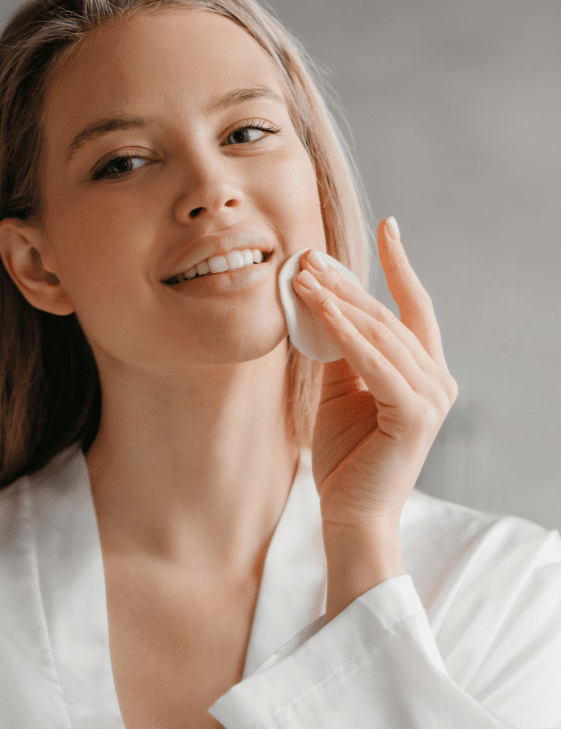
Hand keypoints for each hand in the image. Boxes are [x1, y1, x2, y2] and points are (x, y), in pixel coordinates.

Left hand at [292, 217, 458, 535]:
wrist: (350, 511)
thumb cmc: (346, 452)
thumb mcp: (339, 388)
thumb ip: (339, 347)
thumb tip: (319, 300)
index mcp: (422, 371)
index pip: (413, 307)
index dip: (400, 265)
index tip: (388, 225)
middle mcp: (436, 379)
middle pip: (389, 315)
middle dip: (348, 282)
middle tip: (309, 257)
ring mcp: (430, 396)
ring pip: (381, 332)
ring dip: (339, 301)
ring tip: (303, 276)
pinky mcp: (414, 414)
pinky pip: (373, 361)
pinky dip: (344, 332)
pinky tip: (319, 309)